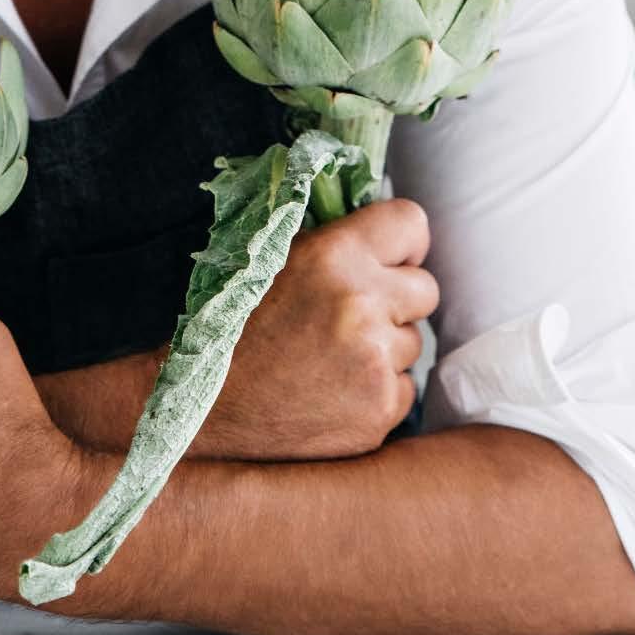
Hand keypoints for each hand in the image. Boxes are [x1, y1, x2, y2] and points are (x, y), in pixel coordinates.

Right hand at [189, 197, 438, 462]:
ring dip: (385, 347)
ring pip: (412, 342)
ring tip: (332, 358)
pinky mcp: (381, 411)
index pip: (411, 223)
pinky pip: (404, 388)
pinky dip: (378, 390)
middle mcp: (361, 305)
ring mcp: (376, 363)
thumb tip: (380, 232)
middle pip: (426, 288)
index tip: (389, 260)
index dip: (402, 243)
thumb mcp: (274, 262)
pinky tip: (335, 392)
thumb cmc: (236, 329)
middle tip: (355, 314)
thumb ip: (332, 242)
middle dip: (397, 299)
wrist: (208, 412)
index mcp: (333, 256)